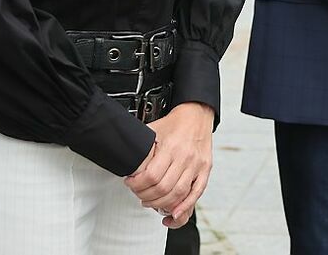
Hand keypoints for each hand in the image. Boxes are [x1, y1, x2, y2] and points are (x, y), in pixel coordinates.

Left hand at [125, 102, 213, 226]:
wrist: (197, 115)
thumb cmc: (175, 123)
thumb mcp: (153, 130)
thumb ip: (140, 147)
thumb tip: (122, 160)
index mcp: (171, 147)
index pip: (151, 176)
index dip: (137, 185)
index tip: (130, 183)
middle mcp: (185, 157)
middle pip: (163, 188)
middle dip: (146, 196)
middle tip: (139, 194)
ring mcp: (197, 165)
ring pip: (178, 194)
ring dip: (161, 203)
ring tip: (151, 201)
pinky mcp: (205, 169)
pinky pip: (196, 192)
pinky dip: (185, 205)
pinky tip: (175, 212)